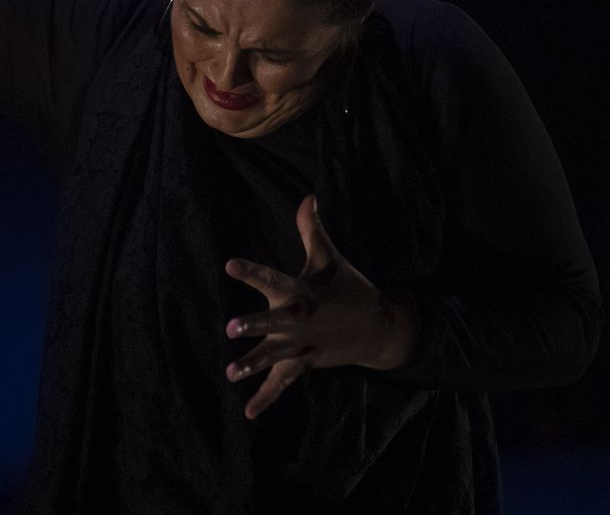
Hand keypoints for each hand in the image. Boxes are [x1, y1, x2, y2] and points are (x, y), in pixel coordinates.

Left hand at [223, 195, 413, 419]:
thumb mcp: (330, 258)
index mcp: (301, 292)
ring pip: (275, 357)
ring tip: (230, 373)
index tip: (229, 265)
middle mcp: (299, 319)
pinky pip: (283, 383)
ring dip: (253, 365)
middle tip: (231, 328)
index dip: (251, 271)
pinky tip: (248, 413)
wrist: (380, 327)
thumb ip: (311, 230)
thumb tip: (307, 196)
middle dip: (254, 325)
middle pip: (273, 322)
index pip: (272, 277)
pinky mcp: (306, 363)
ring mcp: (303, 344)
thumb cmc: (349, 287)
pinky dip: (266, 398)